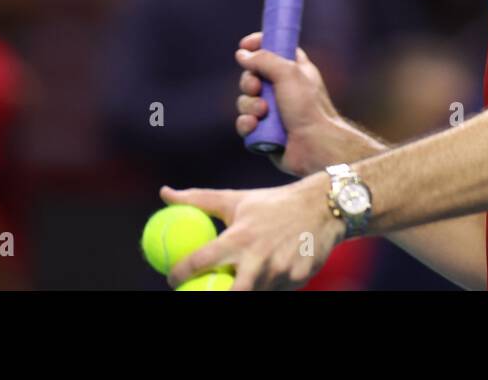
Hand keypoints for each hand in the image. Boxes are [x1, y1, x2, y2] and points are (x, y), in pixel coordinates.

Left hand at [160, 178, 342, 290]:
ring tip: (245, 274)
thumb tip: (164, 194)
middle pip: (228, 294)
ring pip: (254, 293)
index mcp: (239, 236)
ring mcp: (280, 270)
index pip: (199, 261)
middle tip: (205, 290)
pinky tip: (272, 270)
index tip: (173, 279)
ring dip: (246, 288)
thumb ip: (198, 199)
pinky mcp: (298, 279)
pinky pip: (276, 290)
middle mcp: (258, 257)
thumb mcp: (236, 199)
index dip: (179, 274)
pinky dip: (270, 285)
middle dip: (214, 294)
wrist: (323, 206)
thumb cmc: (272, 203)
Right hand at [235, 32, 342, 177]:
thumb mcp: (288, 73)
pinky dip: (246, 123)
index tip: (245, 45)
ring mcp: (272, 111)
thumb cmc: (308, 108)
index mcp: (294, 70)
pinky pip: (244, 123)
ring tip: (263, 112)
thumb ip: (264, 59)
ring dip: (249, 105)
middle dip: (249, 81)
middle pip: (252, 76)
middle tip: (256, 87)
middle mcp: (282, 89)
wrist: (315, 145)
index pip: (273, 50)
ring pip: (245, 101)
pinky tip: (254, 125)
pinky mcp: (264, 132)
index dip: (258, 45)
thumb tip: (242, 54)